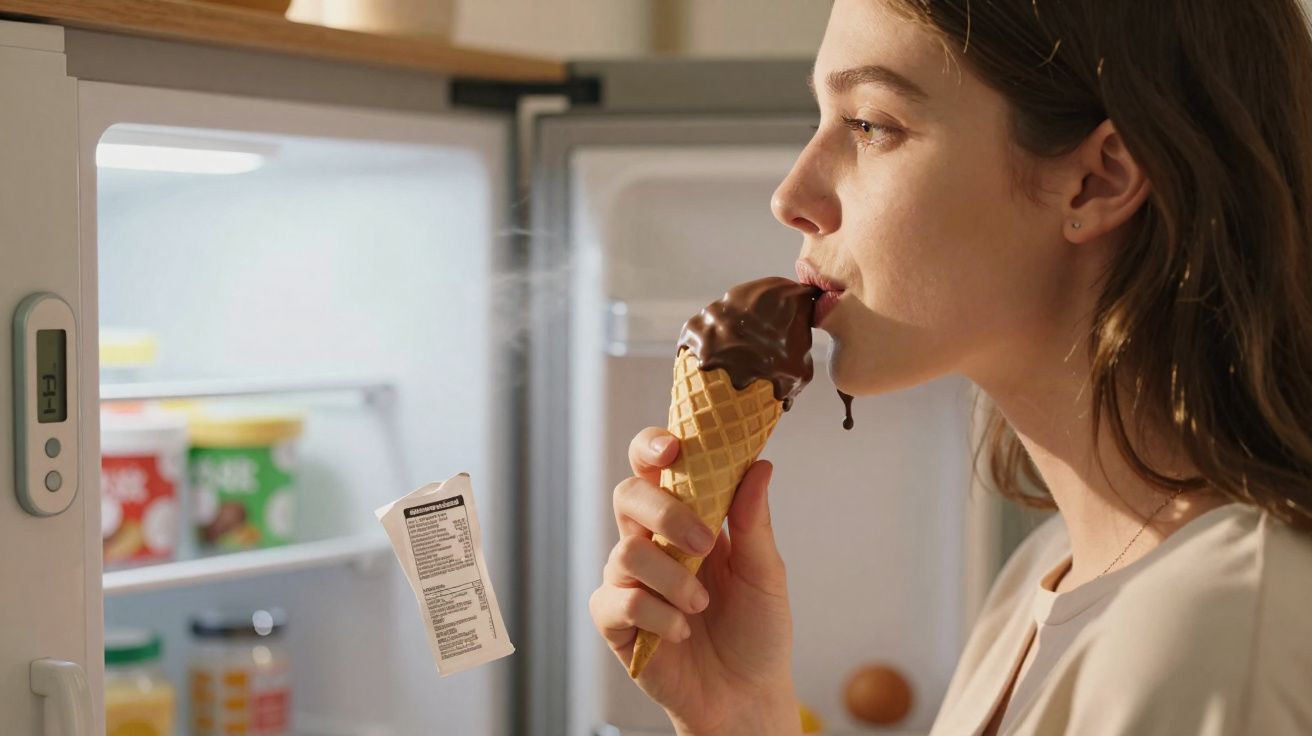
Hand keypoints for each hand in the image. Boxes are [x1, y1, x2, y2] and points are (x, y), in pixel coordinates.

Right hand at [589, 427, 800, 735]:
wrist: (746, 696)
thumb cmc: (756, 631)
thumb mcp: (765, 574)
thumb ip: (754, 522)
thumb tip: (759, 467)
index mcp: (687, 518)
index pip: (655, 467)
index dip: (652, 447)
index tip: (673, 448)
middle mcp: (652, 541)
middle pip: (628, 494)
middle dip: (665, 512)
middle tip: (705, 543)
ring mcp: (629, 579)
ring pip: (627, 550)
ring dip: (673, 578)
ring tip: (701, 604)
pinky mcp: (615, 620)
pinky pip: (621, 599)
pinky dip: (658, 614)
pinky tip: (681, 631)